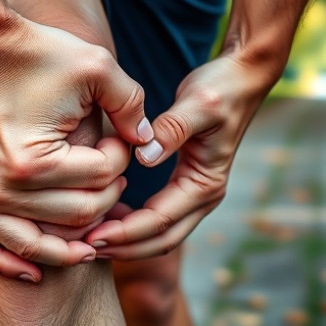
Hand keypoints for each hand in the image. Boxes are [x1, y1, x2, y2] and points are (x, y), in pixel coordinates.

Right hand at [0, 12, 153, 280]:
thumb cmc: (34, 51)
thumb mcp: (94, 66)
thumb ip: (131, 104)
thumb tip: (149, 141)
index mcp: (34, 162)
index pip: (101, 180)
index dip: (122, 159)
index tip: (120, 139)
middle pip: (76, 215)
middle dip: (105, 193)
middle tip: (109, 169)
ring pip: (35, 245)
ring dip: (69, 244)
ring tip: (93, 240)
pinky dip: (8, 262)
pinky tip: (35, 272)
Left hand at [85, 54, 270, 258]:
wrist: (242, 77)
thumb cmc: (221, 88)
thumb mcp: (198, 104)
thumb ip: (172, 130)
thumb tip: (145, 157)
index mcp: (205, 183)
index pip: (160, 222)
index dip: (125, 234)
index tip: (92, 235)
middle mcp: (204, 195)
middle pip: (161, 241)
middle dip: (123, 248)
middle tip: (83, 247)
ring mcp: (196, 193)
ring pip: (160, 235)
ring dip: (126, 240)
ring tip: (87, 236)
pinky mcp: (186, 184)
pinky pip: (157, 216)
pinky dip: (132, 223)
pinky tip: (105, 213)